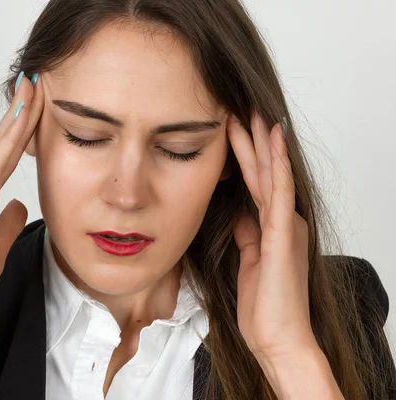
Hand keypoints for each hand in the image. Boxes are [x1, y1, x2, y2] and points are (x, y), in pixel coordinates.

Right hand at [0, 72, 44, 335]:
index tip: (37, 105)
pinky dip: (7, 144)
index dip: (22, 130)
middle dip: (20, 113)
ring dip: (16, 119)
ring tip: (31, 87)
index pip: (6, 157)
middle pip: (2, 146)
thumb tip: (19, 204)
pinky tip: (20, 121)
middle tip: (34, 81)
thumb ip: (5, 223)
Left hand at [226, 109, 317, 361]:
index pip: (255, 182)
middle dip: (252, 139)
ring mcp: (285, 226)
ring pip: (272, 175)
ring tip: (252, 113)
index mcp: (272, 226)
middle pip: (264, 171)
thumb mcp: (249, 259)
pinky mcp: (282, 236)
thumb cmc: (264, 305)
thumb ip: (246, 233)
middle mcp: (283, 220)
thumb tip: (237, 213)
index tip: (231, 128)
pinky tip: (272, 141)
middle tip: (241, 106)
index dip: (245, 154)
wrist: (277, 337)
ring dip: (262, 143)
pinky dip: (276, 165)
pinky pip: (278, 193)